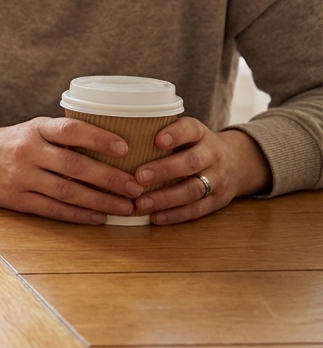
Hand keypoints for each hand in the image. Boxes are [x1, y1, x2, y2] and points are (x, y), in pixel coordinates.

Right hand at [0, 118, 144, 223]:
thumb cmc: (14, 142)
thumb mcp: (35, 129)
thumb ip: (65, 135)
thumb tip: (116, 146)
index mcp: (36, 129)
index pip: (70, 130)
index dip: (99, 138)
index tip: (125, 148)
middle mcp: (28, 151)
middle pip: (75, 166)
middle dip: (110, 178)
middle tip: (136, 187)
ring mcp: (21, 177)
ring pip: (68, 192)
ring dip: (101, 201)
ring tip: (126, 207)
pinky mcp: (17, 199)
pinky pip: (53, 209)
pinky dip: (79, 215)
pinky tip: (100, 217)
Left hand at [131, 120, 269, 224]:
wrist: (236, 163)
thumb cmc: (192, 146)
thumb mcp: (184, 133)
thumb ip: (156, 132)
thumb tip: (111, 137)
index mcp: (200, 134)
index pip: (191, 129)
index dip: (176, 134)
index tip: (157, 140)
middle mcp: (212, 155)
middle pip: (192, 162)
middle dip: (165, 170)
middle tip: (138, 177)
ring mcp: (218, 179)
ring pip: (194, 189)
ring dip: (166, 198)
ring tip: (140, 203)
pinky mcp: (217, 201)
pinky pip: (197, 210)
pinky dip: (175, 215)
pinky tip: (154, 217)